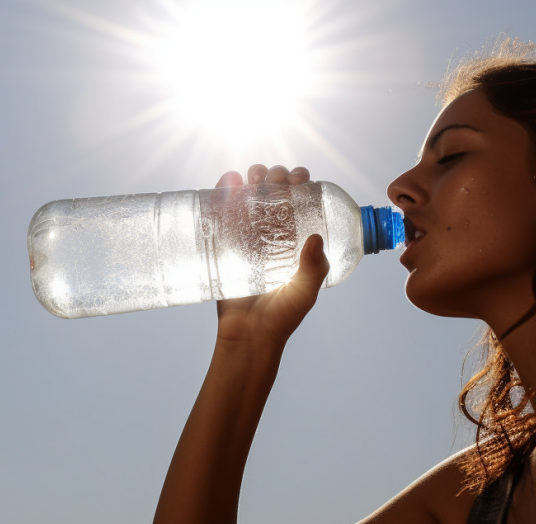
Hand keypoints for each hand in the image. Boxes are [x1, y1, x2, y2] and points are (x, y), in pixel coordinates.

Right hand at [213, 165, 329, 348]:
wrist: (247, 336)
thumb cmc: (281, 317)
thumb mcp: (304, 293)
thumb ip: (313, 269)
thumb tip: (314, 237)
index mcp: (296, 240)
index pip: (301, 202)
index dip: (301, 184)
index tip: (301, 177)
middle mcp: (272, 234)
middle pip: (274, 193)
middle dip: (276, 175)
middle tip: (276, 177)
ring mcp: (246, 236)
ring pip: (248, 195)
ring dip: (251, 176)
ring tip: (253, 175)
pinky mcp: (223, 242)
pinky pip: (222, 210)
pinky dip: (224, 189)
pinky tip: (229, 180)